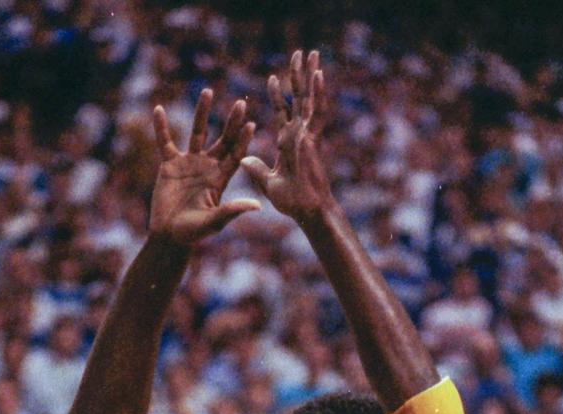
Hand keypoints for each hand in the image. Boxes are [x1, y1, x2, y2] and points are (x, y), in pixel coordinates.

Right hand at [148, 89, 259, 246]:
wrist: (169, 236)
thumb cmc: (193, 233)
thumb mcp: (214, 222)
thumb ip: (232, 211)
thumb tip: (257, 206)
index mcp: (220, 179)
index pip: (235, 156)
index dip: (242, 141)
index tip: (250, 124)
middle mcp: (207, 167)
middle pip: (222, 140)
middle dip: (231, 122)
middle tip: (241, 103)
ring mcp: (189, 163)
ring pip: (197, 133)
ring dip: (202, 112)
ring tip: (208, 91)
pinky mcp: (169, 165)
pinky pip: (165, 142)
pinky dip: (161, 127)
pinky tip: (158, 109)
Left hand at [240, 49, 333, 224]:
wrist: (307, 210)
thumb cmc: (292, 202)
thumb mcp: (269, 182)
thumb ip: (258, 169)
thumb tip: (243, 159)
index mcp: (288, 142)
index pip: (282, 112)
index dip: (278, 95)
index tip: (272, 78)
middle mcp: (298, 134)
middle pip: (298, 98)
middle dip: (298, 76)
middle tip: (299, 54)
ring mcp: (306, 134)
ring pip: (308, 98)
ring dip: (309, 75)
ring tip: (311, 53)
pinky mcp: (312, 138)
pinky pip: (317, 112)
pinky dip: (318, 93)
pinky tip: (319, 74)